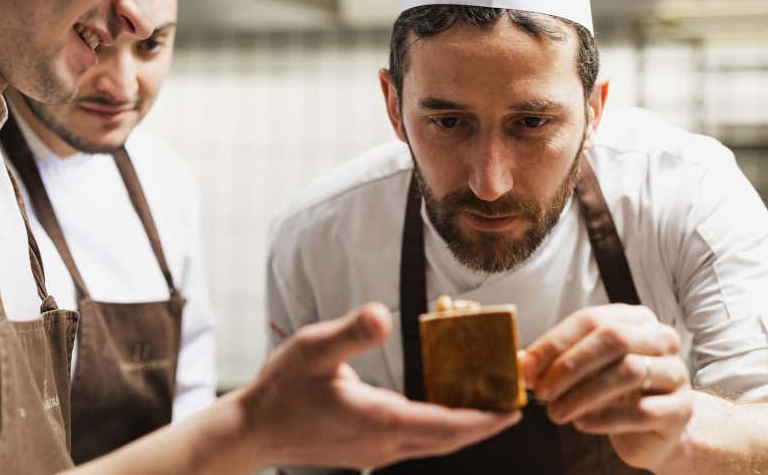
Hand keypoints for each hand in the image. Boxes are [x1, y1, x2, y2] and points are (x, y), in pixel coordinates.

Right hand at [238, 303, 520, 469]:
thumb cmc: (281, 389)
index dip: (484, 419)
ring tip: (488, 407)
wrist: (253, 432)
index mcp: (381, 419)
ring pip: (433, 445)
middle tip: (514, 406)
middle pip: (448, 440)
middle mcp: (384, 444)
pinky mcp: (366, 452)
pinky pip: (414, 443)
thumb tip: (381, 314)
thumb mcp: (314, 349)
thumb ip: (351, 332)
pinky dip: (438, 429)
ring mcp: (375, 452)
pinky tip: (442, 411)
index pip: (446, 425)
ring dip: (462, 429)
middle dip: (484, 425)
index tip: (513, 410)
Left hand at [521, 304, 693, 470]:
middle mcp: (660, 338)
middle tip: (542, 392)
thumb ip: (556, 361)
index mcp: (635, 318)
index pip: (590, 319)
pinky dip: (605, 418)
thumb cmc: (617, 392)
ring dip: (584, 394)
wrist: (657, 429)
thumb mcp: (587, 369)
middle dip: (570, 366)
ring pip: (629, 372)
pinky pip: (641, 410)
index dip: (555, 343)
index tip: (527, 368)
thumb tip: (517, 362)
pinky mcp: (681, 408)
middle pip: (613, 340)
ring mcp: (676, 372)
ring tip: (557, 413)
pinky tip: (583, 424)